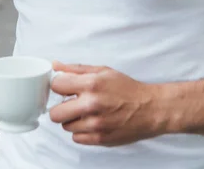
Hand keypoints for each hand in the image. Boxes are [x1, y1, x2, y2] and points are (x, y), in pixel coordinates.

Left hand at [49, 61, 168, 146]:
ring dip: (72, 120)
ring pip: (65, 126)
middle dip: (60, 107)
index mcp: (91, 84)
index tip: (64, 88)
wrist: (149, 108)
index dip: (58, 86)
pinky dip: (81, 131)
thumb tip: (56, 65)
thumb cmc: (127, 88)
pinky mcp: (99, 139)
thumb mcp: (103, 71)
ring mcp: (95, 124)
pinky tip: (92, 122)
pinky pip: (76, 138)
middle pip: (54, 113)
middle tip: (70, 104)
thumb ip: (76, 69)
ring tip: (86, 113)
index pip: (56, 86)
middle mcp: (91, 105)